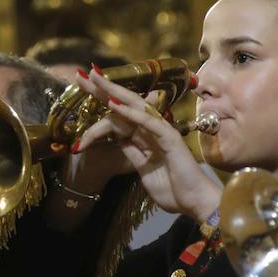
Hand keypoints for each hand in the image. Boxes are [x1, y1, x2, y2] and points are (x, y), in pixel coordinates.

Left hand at [74, 69, 220, 220]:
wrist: (194, 203)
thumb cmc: (174, 190)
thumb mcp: (144, 170)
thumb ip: (133, 153)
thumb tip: (119, 140)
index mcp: (147, 137)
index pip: (122, 114)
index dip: (104, 101)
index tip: (85, 88)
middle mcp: (154, 130)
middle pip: (126, 104)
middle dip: (104, 88)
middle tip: (82, 73)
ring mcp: (163, 132)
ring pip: (135, 106)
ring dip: (114, 92)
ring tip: (94, 78)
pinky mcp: (170, 139)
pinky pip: (148, 122)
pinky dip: (130, 113)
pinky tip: (113, 103)